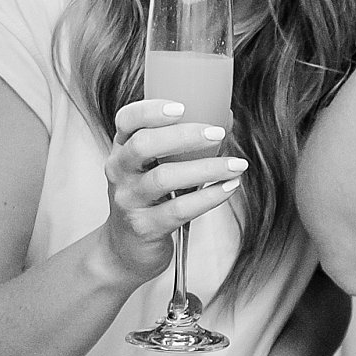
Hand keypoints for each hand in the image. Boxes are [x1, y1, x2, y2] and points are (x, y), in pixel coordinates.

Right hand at [100, 99, 246, 283]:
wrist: (127, 248)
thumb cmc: (148, 199)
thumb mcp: (153, 167)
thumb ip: (182, 143)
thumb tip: (225, 118)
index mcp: (122, 148)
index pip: (127, 120)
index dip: (151, 110)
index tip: (182, 106)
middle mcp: (119, 171)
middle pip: (144, 144)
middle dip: (184, 136)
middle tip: (218, 134)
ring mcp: (129, 200)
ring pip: (164, 178)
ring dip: (206, 168)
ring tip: (236, 164)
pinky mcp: (144, 227)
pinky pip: (179, 209)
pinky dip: (208, 197)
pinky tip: (228, 188)